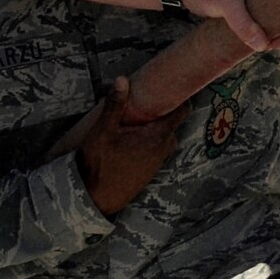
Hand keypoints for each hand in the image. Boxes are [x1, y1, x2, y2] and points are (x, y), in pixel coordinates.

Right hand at [76, 76, 186, 216]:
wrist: (97, 198)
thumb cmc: (100, 164)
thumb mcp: (103, 131)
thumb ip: (115, 106)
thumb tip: (122, 80)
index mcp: (157, 137)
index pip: (182, 112)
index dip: (180, 97)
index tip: (171, 86)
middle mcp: (163, 149)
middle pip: (172, 122)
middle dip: (162, 110)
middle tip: (146, 99)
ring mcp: (159, 160)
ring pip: (163, 135)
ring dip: (154, 126)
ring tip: (136, 117)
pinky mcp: (151, 169)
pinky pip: (157, 147)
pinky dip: (150, 138)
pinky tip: (132, 137)